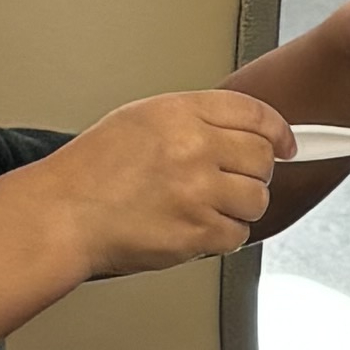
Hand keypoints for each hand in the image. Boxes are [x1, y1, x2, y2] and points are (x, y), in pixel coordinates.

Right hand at [58, 86, 293, 272]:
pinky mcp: (198, 231)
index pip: (254, 114)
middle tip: (226, 182)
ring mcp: (198, 191)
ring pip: (257, 199)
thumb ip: (193, 120)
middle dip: (252, 173)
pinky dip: (221, 236)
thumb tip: (239, 132)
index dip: (277, 131)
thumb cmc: (91, 173)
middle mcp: (194, 147)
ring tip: (203, 207)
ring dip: (238, 207)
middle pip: (262, 158)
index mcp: (180, 113)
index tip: (287, 144)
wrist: (63, 215)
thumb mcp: (140, 120)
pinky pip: (238, 234)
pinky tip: (194, 228)